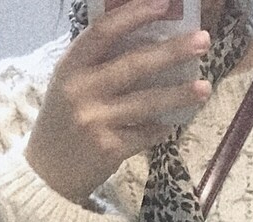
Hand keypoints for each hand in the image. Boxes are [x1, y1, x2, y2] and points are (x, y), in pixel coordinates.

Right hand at [26, 0, 211, 202]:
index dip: (135, 14)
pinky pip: (146, 134)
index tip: (164, 3)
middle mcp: (82, 91)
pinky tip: (173, 121)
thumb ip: (99, 61)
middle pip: (134, 65)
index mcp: (71, 66)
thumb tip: (147, 35)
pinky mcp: (109, 150)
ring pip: (147, 103)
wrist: (48, 172)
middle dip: (172, 51)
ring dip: (180, 94)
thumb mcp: (71, 83)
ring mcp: (96, 122)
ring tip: (204, 88)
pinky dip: (162, 127)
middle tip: (203, 41)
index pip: (104, 31)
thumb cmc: (65, 119)